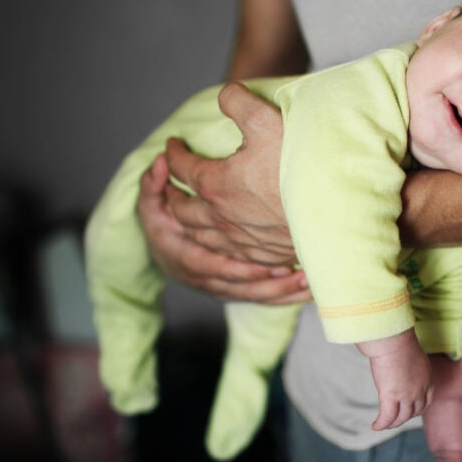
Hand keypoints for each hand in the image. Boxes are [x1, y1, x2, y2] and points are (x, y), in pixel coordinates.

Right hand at [136, 150, 308, 302]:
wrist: (166, 249)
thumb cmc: (162, 224)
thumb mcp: (151, 204)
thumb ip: (154, 185)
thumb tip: (160, 162)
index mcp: (185, 259)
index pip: (209, 266)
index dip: (236, 268)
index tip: (265, 264)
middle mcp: (206, 279)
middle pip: (240, 287)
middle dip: (269, 282)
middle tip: (297, 273)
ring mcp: (223, 287)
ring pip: (255, 295)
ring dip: (283, 290)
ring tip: (308, 280)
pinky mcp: (239, 290)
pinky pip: (265, 298)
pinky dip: (288, 296)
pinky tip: (310, 289)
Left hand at [165, 82, 295, 266]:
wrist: (335, 210)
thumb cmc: (300, 166)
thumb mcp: (266, 120)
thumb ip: (238, 102)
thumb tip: (225, 95)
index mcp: (216, 185)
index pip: (182, 167)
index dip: (173, 152)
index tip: (172, 144)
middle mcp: (221, 217)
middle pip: (182, 208)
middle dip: (171, 193)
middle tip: (169, 183)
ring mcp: (241, 240)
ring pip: (200, 235)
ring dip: (187, 222)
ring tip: (187, 213)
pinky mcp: (261, 255)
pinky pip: (226, 254)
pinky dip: (214, 244)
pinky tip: (221, 240)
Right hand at [356, 329, 433, 429]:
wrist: (393, 340)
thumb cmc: (398, 340)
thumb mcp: (411, 354)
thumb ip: (408, 363)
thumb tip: (398, 362)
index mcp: (427, 378)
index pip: (427, 400)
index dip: (418, 409)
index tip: (410, 410)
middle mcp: (419, 389)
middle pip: (414, 411)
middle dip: (405, 417)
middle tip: (395, 419)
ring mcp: (406, 395)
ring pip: (401, 417)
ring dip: (392, 423)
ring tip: (385, 424)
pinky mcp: (391, 397)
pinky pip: (387, 417)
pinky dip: (381, 424)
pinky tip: (375, 426)